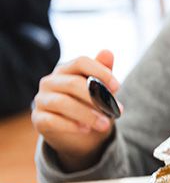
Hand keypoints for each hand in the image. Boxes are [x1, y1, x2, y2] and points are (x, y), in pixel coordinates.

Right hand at [32, 49, 120, 170]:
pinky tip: (86, 129)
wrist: (79, 130)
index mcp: (66, 70)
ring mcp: (41, 100)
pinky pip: (51, 120)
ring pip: (62, 103)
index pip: (81, 62)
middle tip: (115, 111)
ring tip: (105, 125)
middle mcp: (50, 82)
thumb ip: (103, 73)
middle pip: (73, 83)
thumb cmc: (91, 104)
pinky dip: (71, 125)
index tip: (117, 87)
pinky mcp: (38, 119)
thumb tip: (108, 52)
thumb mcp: (101, 89)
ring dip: (87, 115)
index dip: (100, 72)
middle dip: (96, 98)